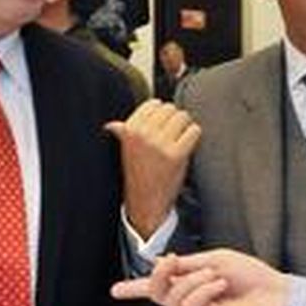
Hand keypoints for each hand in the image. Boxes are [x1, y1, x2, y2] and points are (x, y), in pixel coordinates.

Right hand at [106, 99, 200, 237]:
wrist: (146, 201)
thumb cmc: (138, 174)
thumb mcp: (125, 151)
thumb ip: (123, 134)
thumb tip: (112, 125)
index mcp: (129, 130)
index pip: (153, 104)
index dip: (161, 114)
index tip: (161, 126)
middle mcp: (143, 134)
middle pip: (170, 109)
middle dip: (174, 120)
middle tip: (172, 136)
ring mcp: (160, 144)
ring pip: (183, 117)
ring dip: (185, 127)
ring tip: (178, 140)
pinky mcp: (177, 154)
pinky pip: (194, 131)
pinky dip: (193, 137)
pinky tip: (186, 147)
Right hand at [112, 249, 287, 305]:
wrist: (277, 296)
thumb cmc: (254, 278)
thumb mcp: (215, 260)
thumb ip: (187, 264)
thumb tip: (161, 261)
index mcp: (193, 286)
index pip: (159, 288)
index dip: (135, 288)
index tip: (116, 290)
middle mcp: (192, 304)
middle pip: (158, 293)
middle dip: (160, 275)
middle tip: (172, 262)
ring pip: (173, 300)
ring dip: (194, 282)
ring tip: (217, 278)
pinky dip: (203, 292)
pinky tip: (220, 288)